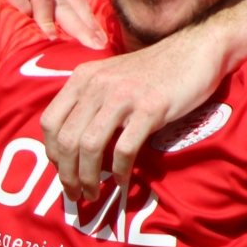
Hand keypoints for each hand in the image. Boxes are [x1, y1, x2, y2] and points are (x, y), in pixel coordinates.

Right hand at [0, 0, 106, 48]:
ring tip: (52, 39)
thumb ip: (36, 18)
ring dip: (50, 16)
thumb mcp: (12, 11)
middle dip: (79, 21)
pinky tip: (28, 23)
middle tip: (92, 45)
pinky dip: (24, 7)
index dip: (87, 19)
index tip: (100, 44)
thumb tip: (66, 46)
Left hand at [40, 30, 230, 203]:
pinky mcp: (150, 108)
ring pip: (90, 146)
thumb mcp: (111, 79)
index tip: (62, 173)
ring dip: (87, 178)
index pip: (49, 122)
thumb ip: (90, 103)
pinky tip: (121, 182)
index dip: (51, 154)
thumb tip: (72, 146)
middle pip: (66, 140)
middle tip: (75, 195)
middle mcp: (97, 85)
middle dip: (66, 175)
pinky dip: (118, 171)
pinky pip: (124, 148)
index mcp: (83, 78)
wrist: (196, 51)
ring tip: (92, 194)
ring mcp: (123, 96)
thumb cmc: (153, 72)